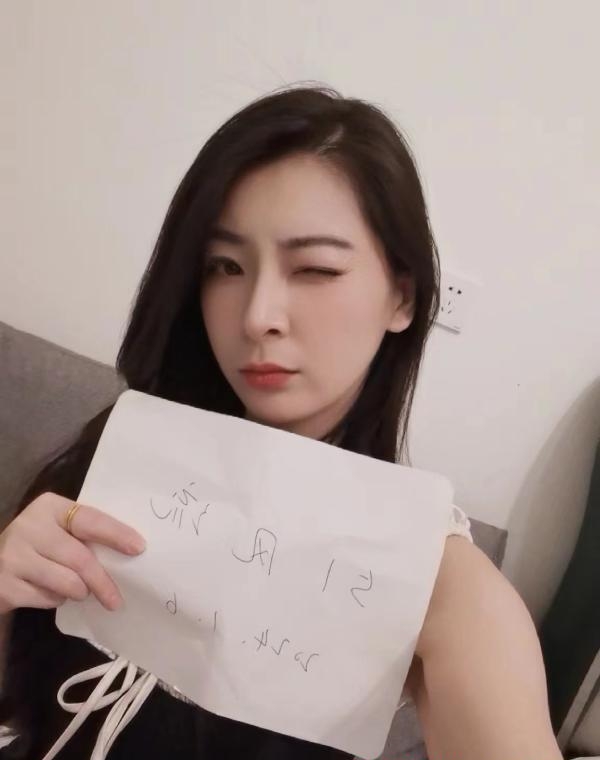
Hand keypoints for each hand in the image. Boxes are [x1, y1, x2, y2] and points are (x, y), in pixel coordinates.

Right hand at [0, 492, 145, 613]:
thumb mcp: (58, 531)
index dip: (115, 534)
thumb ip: (84, 535)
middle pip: (79, 557)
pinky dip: (56, 600)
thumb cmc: (38, 546)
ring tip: (80, 591)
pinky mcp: (4, 584)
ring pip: (66, 582)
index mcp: (49, 506)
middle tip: (116, 600)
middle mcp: (29, 526)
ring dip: (80, 592)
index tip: (139, 548)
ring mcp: (12, 555)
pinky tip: (51, 592)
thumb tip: (130, 552)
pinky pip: (47, 599)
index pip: (89, 519)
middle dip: (102, 581)